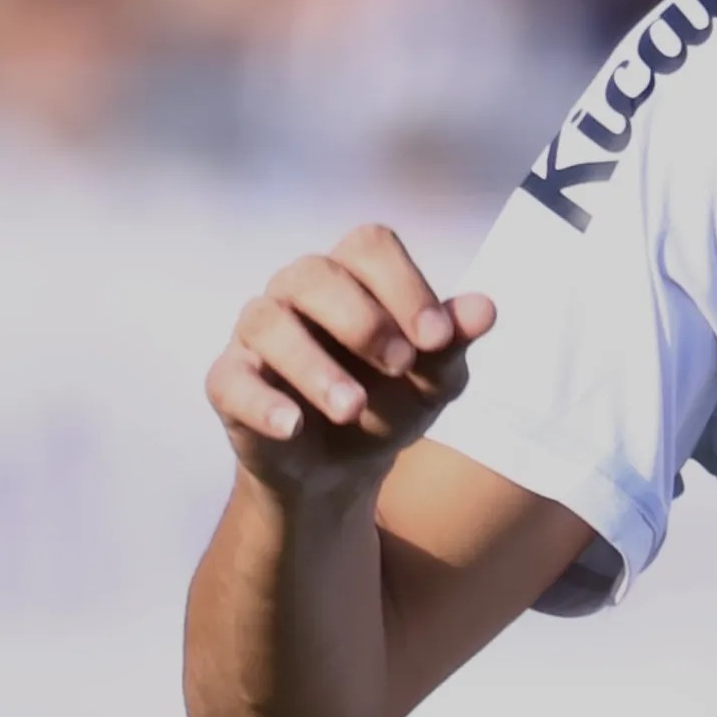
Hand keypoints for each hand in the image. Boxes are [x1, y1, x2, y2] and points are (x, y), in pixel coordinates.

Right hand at [205, 225, 495, 495]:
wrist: (343, 471)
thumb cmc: (389, 402)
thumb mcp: (432, 380)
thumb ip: (452, 343)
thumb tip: (487, 308)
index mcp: (353, 274)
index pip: (370, 246)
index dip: (405, 285)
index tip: (439, 338)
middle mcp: (298, 290)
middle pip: (315, 274)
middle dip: (362, 320)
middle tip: (401, 365)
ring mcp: (258, 333)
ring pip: (269, 322)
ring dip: (315, 366)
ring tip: (352, 409)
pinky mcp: (229, 381)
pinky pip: (232, 380)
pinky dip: (262, 402)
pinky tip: (292, 426)